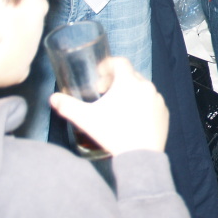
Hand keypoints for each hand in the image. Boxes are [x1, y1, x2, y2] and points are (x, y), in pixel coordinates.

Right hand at [50, 57, 168, 155]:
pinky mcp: (164, 112)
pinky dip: (142, 105)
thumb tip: (53, 98)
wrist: (140, 155)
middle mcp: (147, 86)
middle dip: (117, 80)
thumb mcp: (85, 119)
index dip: (108, 65)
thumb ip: (67, 106)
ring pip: (142, 89)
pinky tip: (132, 118)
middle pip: (131, 75)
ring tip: (117, 107)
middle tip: (104, 93)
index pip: (120, 62)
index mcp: (129, 82)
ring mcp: (158, 99)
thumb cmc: (112, 133)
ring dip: (130, 93)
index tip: (99, 74)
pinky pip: (152, 102)